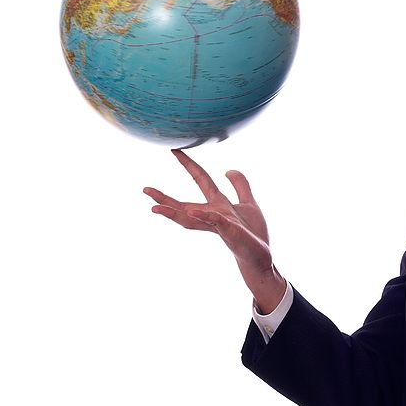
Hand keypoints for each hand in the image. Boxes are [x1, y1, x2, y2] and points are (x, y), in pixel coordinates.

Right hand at [143, 150, 285, 312]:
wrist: (261, 256)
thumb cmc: (252, 232)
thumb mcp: (248, 202)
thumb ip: (240, 185)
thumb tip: (228, 169)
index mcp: (217, 205)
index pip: (200, 180)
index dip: (188, 164)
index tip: (174, 149)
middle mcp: (213, 215)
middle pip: (184, 205)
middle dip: (164, 199)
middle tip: (145, 189)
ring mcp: (220, 225)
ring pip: (191, 218)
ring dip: (173, 212)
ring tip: (154, 207)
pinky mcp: (231, 232)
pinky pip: (216, 222)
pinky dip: (205, 216)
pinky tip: (194, 211)